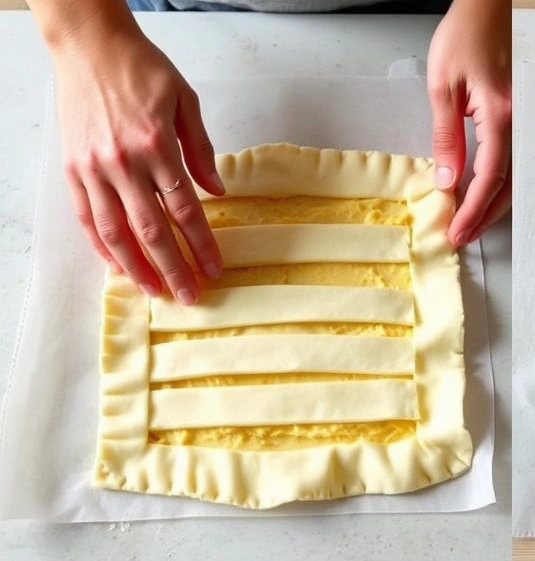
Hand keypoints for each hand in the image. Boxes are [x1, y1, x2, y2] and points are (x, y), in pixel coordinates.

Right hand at [54, 29, 223, 304]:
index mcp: (157, 146)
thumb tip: (217, 191)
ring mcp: (93, 168)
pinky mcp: (72, 168)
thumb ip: (202, 150)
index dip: (201, 243)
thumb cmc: (142, 69)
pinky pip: (87, 216)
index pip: (184, 209)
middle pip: (151, 230)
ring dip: (136, 266)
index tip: (214, 268)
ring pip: (115, 231)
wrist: (90, 47)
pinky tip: (117, 265)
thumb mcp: (185, 101)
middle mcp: (123, 163)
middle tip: (189, 296)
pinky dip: (101, 245)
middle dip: (173, 268)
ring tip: (155, 291)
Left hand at [427, 0, 511, 245]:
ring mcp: (525, 120)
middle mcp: (520, 122)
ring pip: (516, 176)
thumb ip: (447, 137)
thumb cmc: (464, 37)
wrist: (488, 8)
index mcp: (501, 114)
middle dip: (484, 215)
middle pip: (509, 184)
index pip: (489, 175)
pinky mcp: (520, 118)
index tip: (456, 229)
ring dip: (493, 204)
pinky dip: (499, 184)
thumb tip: (447, 180)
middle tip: (461, 235)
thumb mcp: (443, 87)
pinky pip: (514, 159)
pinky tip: (482, 194)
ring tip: (469, 222)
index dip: (472, 208)